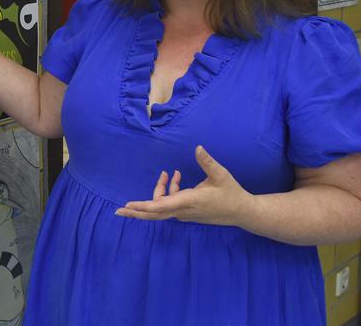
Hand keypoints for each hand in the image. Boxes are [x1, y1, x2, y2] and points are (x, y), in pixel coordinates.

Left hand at [114, 146, 252, 226]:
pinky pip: (170, 205)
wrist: (242, 212)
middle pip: (154, 214)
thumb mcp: (221, 174)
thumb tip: (197, 147)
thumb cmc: (231, 193)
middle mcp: (184, 210)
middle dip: (136, 211)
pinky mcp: (187, 213)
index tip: (129, 205)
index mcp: (189, 201)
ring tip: (168, 173)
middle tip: (118, 210)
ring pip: (162, 206)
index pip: (161, 206)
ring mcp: (185, 214)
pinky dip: (168, 192)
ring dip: (159, 190)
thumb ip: (207, 161)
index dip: (144, 206)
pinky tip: (176, 178)